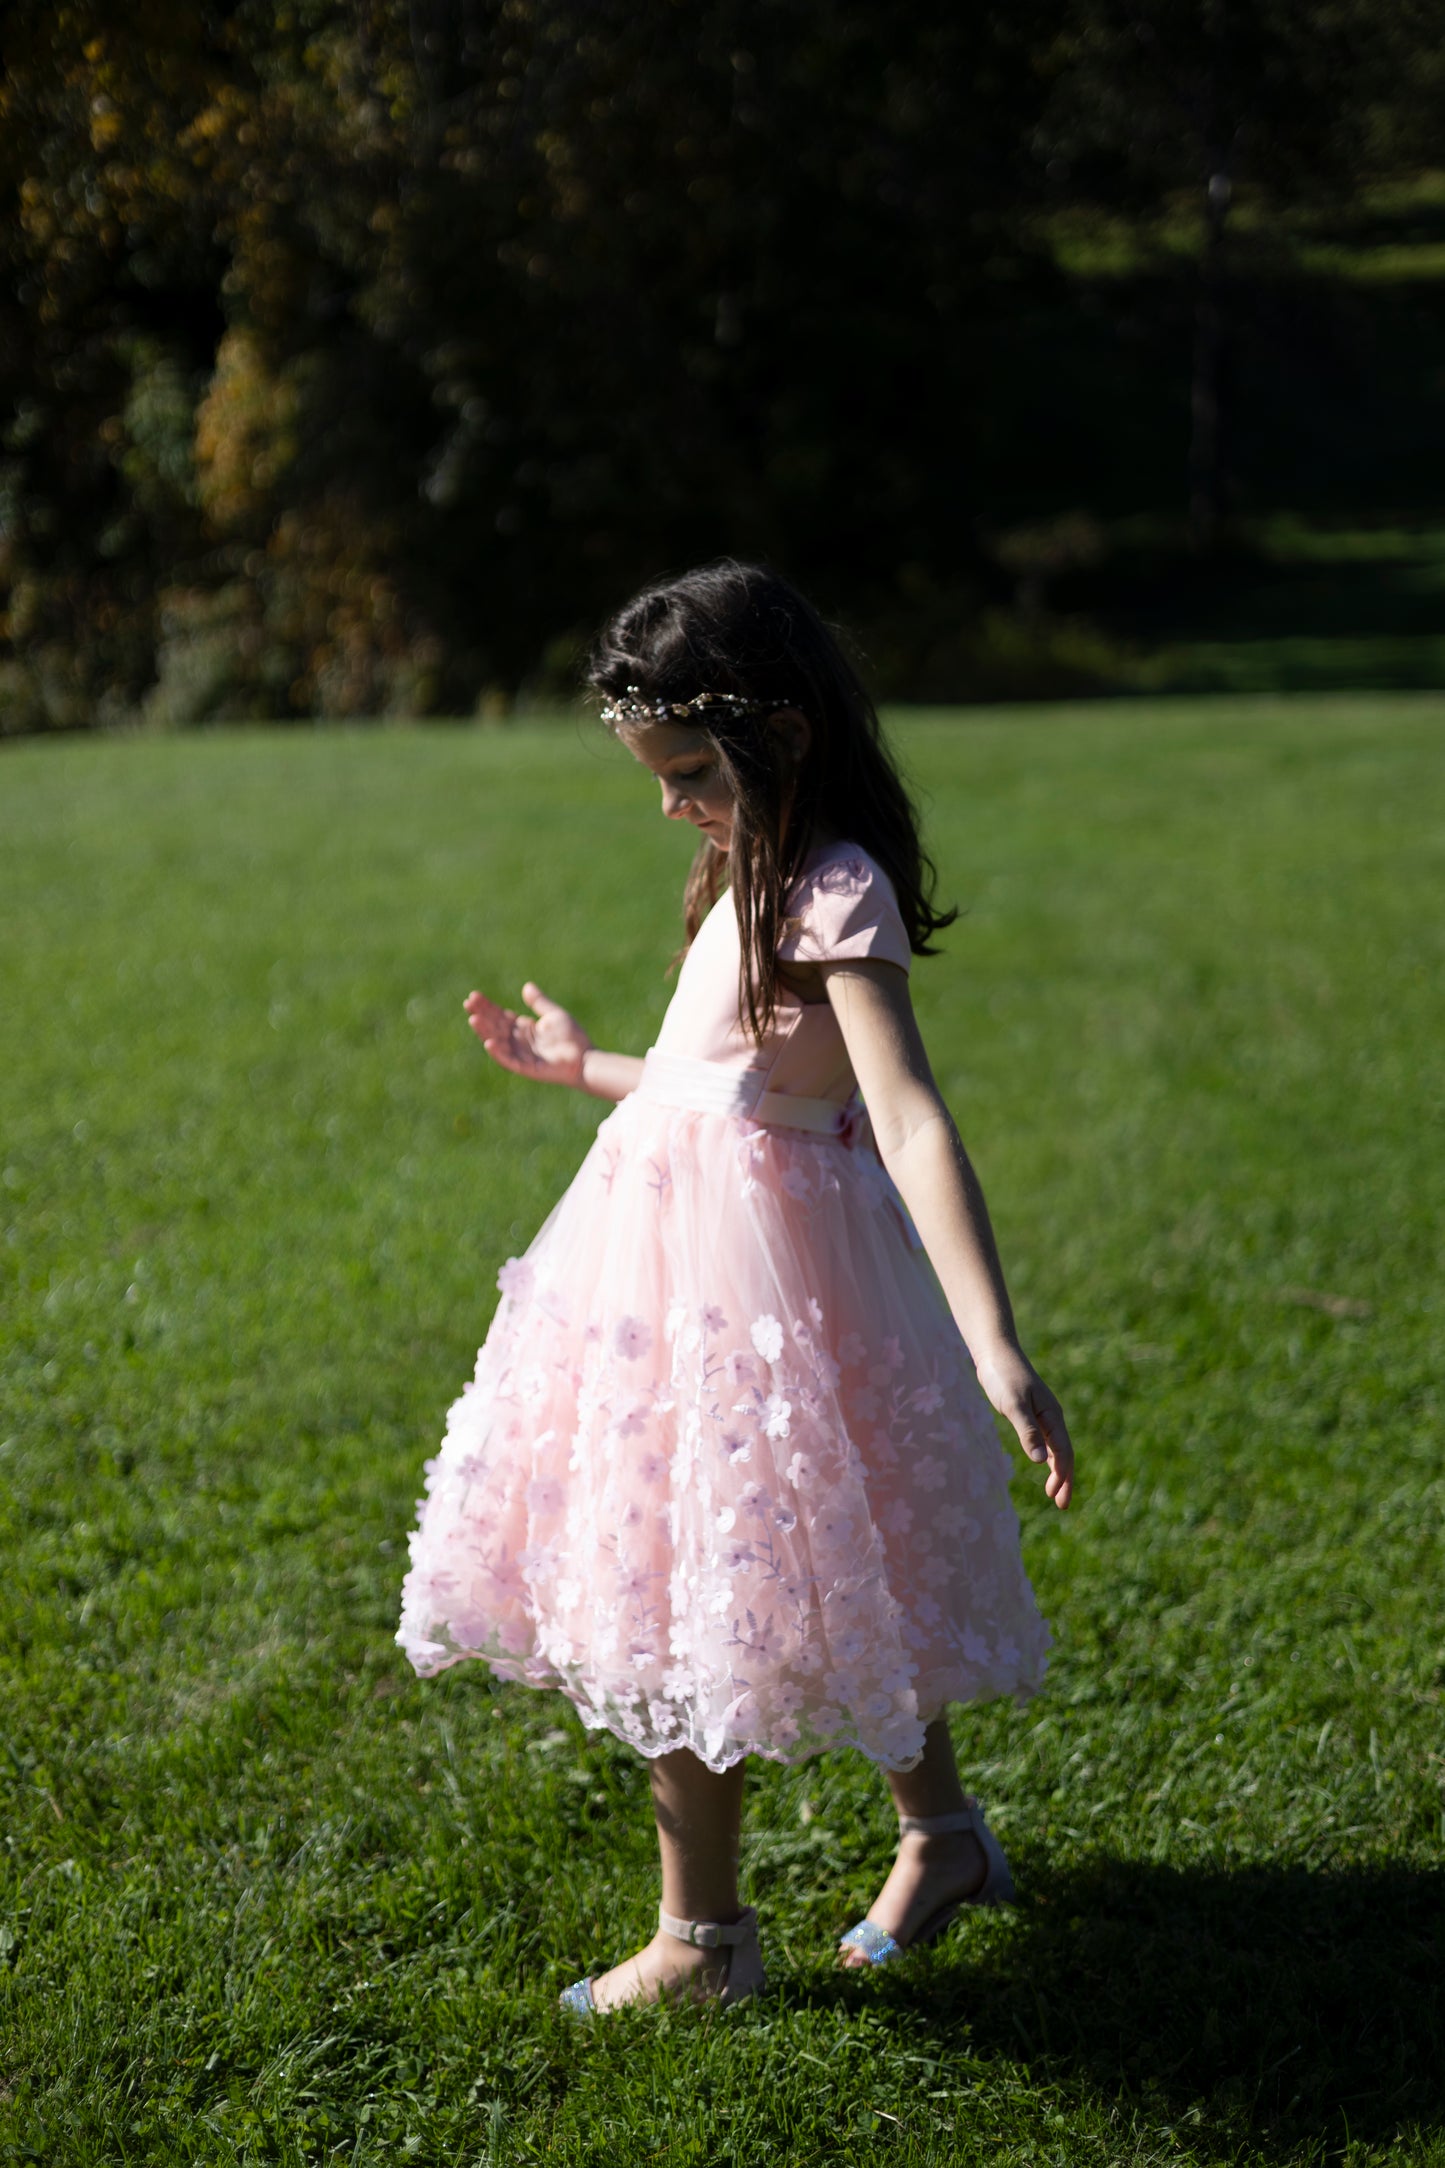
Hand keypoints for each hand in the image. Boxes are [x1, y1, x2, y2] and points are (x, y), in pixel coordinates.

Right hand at [463, 981, 593, 1088]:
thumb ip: (539, 1003)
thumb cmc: (573, 1038)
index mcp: (523, 1028)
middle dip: (481, 1015)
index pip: (499, 1015)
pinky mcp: (526, 1068)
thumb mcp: (554, 1015)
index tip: (474, 996)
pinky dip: (498, 1052)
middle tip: (468, 1003)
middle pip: (495, 1026)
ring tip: (474, 1019)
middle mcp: (518, 1041)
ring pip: (497, 1042)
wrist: (586, 1059)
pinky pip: (508, 1060)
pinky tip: (489, 1042)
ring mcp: (520, 1054)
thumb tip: (527, 986)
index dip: (486, 1006)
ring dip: (484, 1032)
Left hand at [973, 1347, 1074, 1509]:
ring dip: (1057, 1470)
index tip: (1057, 1498)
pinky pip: (1045, 1439)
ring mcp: (1042, 1415)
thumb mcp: (1013, 1404)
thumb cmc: (1003, 1376)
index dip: (1063, 1476)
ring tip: (1054, 1494)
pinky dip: (1047, 1456)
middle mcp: (1051, 1416)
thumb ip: (1027, 1431)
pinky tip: (1044, 1464)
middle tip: (1062, 1505)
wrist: (995, 1352)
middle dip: (1065, 1479)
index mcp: (1052, 1415)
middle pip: (1064, 1453)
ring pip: (1056, 1448)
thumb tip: (1040, 1460)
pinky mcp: (1031, 1413)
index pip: (1063, 1452)